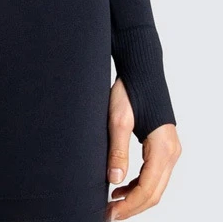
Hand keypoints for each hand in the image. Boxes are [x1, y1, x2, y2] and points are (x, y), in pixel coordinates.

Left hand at [104, 77, 180, 219]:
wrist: (139, 71)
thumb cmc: (129, 91)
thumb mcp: (118, 120)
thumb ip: (117, 151)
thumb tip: (114, 180)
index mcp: (162, 150)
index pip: (148, 190)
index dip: (129, 206)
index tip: (110, 214)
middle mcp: (171, 153)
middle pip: (154, 192)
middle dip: (132, 206)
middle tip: (108, 214)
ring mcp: (169, 150)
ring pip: (155, 185)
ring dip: (135, 197)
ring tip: (112, 203)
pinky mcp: (162, 146)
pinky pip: (153, 174)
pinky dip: (138, 184)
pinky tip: (121, 186)